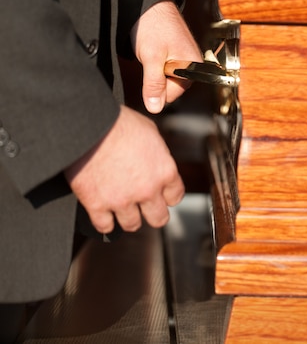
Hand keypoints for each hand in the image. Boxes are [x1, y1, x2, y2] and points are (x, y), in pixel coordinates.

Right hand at [64, 105, 183, 233]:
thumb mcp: (149, 131)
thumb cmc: (120, 122)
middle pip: (158, 218)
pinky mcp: (97, 205)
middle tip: (144, 207)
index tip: (160, 193)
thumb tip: (156, 160)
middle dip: (152, 213)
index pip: (175, 196)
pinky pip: (105, 226)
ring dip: (127, 216)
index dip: (167, 195)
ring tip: (121, 206)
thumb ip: (157, 152)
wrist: (90, 125)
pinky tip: (103, 212)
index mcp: (164, 171)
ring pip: (132, 224)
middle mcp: (147, 190)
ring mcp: (122, 200)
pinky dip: (104, 221)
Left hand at [131, 0, 201, 112]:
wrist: (148, 3)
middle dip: (156, 79)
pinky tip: (152, 52)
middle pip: (171, 88)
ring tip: (150, 54)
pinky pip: (166, 68)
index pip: (173, 95)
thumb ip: (154, 84)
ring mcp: (186, 57)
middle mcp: (193, 63)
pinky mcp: (178, 52)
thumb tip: (154, 107)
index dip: (156, 88)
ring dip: (154, 71)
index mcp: (193, 65)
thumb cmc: (153, 24)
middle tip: (149, 60)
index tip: (149, 73)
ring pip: (167, 78)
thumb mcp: (151, 58)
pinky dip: (156, 64)